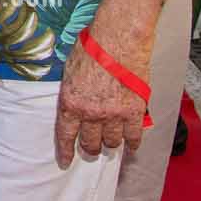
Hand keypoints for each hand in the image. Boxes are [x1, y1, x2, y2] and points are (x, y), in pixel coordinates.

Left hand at [54, 19, 153, 167]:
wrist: (118, 38)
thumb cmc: (92, 47)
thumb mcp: (69, 69)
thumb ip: (71, 90)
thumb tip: (73, 100)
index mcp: (71, 103)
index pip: (66, 135)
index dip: (66, 152)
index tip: (65, 162)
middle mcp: (91, 113)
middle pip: (90, 143)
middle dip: (89, 149)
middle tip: (91, 150)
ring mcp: (114, 115)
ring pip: (111, 142)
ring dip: (110, 145)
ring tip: (110, 144)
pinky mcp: (134, 111)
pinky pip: (133, 137)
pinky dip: (132, 143)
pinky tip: (131, 144)